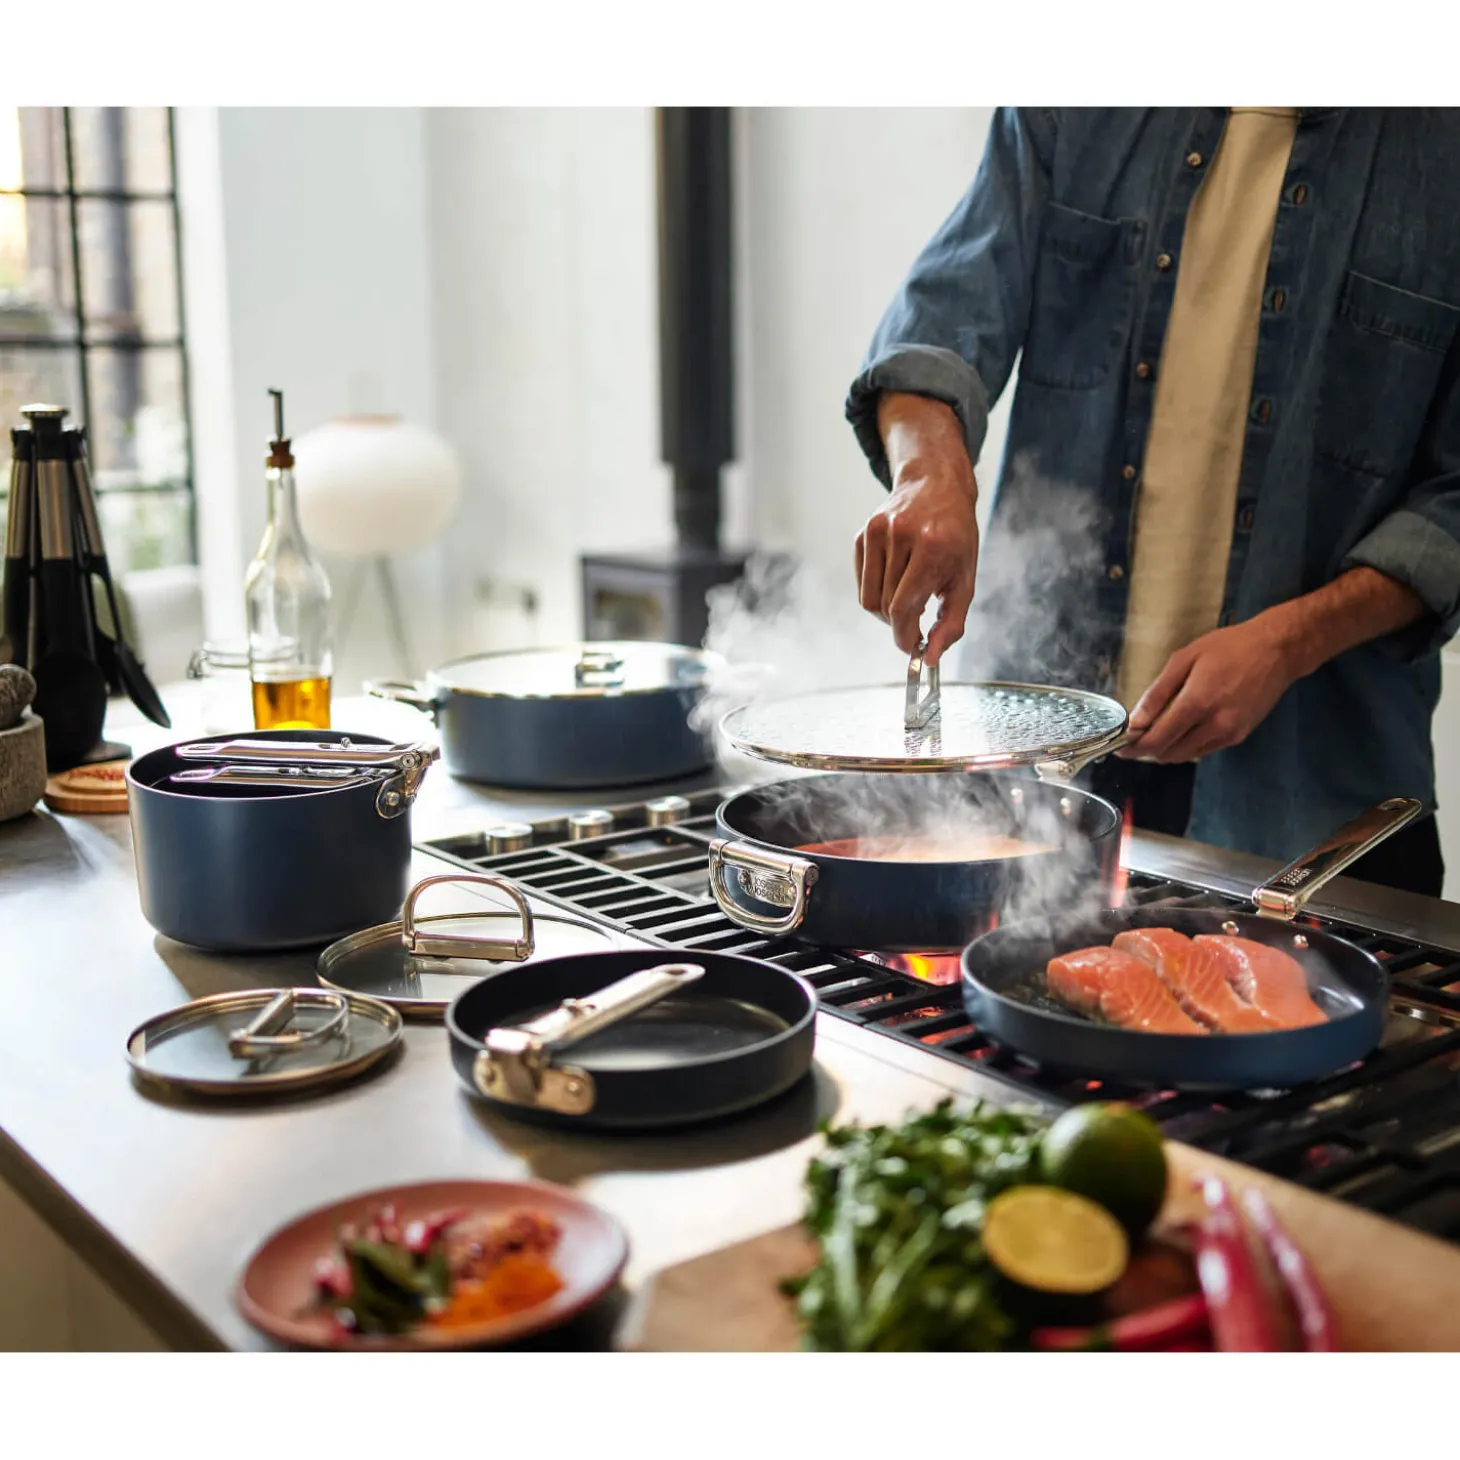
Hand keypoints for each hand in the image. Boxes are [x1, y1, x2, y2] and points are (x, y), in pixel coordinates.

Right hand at [855, 393, 978, 664]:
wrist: (936, 486)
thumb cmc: (956, 537)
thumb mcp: (965, 580)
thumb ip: (951, 623)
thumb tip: (930, 658)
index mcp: (933, 546)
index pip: (904, 607)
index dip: (905, 636)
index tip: (912, 647)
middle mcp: (901, 535)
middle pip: (886, 607)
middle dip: (901, 623)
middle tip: (918, 619)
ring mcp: (877, 531)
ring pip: (869, 599)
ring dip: (887, 611)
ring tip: (907, 598)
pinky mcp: (862, 533)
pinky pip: (862, 583)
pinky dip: (876, 591)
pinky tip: (895, 578)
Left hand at [1119, 614, 1300, 763]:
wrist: (1278, 651)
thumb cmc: (1229, 647)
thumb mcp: (1185, 659)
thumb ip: (1158, 692)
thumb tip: (1136, 720)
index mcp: (1197, 703)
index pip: (1157, 739)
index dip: (1134, 747)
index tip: (1120, 747)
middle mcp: (1214, 724)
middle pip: (1169, 752)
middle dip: (1147, 750)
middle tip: (1132, 741)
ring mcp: (1229, 733)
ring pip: (1186, 755)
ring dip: (1166, 750)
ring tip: (1153, 735)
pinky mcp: (1239, 736)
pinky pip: (1204, 749)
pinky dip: (1187, 746)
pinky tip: (1180, 731)